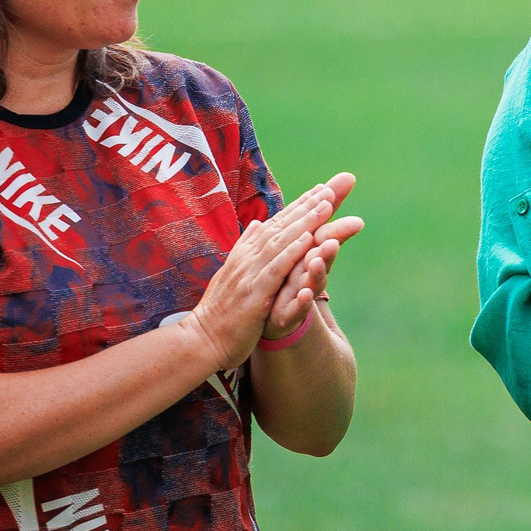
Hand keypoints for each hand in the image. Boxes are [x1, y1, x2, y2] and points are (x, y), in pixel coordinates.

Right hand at [181, 179, 358, 371]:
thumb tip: (259, 224)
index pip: (275, 225)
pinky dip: (292, 252)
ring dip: (304, 223)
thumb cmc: (219, 312)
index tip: (320, 190)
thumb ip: (246, 248)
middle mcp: (247, 259)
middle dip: (306, 207)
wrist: (201, 341)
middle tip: (330, 189)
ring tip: (326, 205)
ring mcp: (249, 275)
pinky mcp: (254, 294)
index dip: (298, 207)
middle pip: (281, 227)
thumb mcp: (233, 275)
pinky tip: (309, 240)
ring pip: (281, 242)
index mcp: (245, 255)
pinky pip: (276, 269)